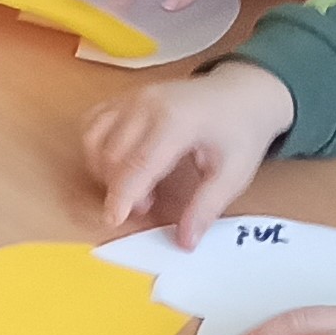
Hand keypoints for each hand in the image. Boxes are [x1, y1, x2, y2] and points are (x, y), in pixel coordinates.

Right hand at [83, 65, 295, 239]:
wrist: (242, 92)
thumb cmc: (240, 132)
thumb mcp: (234, 174)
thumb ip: (206, 207)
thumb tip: (184, 242)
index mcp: (177, 121)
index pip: (138, 163)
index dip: (122, 195)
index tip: (114, 220)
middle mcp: (146, 104)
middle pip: (112, 154)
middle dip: (121, 188)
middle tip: (150, 203)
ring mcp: (131, 97)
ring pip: (95, 139)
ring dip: (103, 170)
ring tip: (135, 185)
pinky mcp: (124, 97)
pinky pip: (93, 124)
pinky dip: (96, 149)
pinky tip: (119, 164)